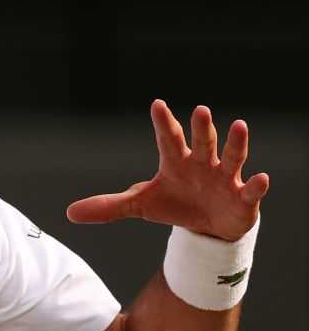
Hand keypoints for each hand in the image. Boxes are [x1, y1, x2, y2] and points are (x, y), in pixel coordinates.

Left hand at [67, 99, 269, 240]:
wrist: (206, 226)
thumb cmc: (174, 205)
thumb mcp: (140, 205)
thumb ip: (108, 206)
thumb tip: (69, 213)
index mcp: (176, 161)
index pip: (168, 138)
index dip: (163, 122)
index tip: (157, 104)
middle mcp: (202, 163)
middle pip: (201, 141)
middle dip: (200, 127)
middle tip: (199, 110)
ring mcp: (225, 178)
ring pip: (231, 156)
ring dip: (235, 142)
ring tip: (238, 125)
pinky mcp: (243, 197)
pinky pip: (252, 190)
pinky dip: (258, 185)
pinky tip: (261, 178)